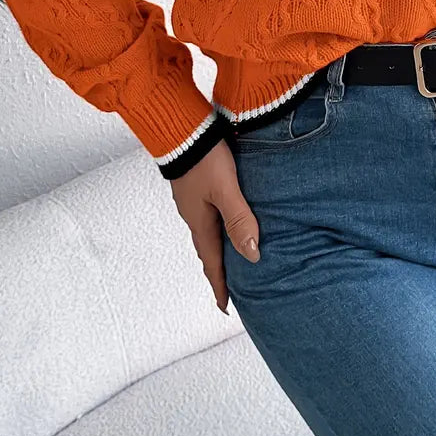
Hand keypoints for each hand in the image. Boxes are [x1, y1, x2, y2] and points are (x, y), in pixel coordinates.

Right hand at [169, 139, 260, 314]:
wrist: (183, 128)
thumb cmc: (205, 157)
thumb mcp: (225, 190)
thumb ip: (239, 220)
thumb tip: (252, 256)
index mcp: (200, 222)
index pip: (212, 262)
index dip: (220, 285)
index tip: (226, 307)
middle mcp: (194, 215)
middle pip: (208, 250)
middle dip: (219, 270)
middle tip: (231, 288)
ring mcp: (193, 200)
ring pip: (208, 231)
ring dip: (219, 247)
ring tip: (232, 257)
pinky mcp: (196, 184)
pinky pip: (208, 214)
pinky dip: (219, 226)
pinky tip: (227, 219)